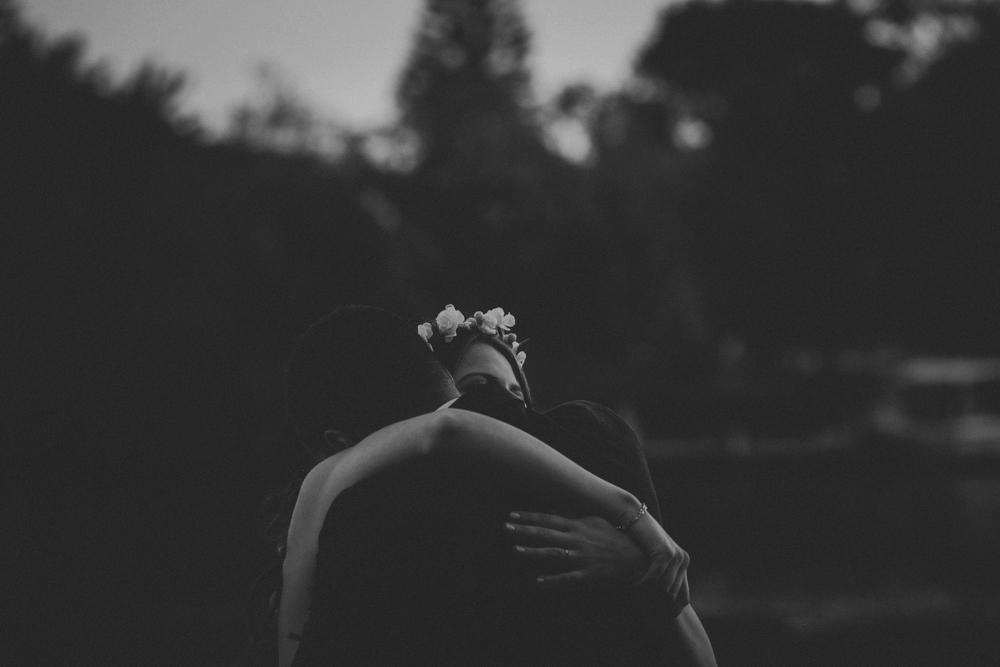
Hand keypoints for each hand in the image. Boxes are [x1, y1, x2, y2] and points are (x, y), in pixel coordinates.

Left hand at [505, 511, 646, 587]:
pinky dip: (552, 580)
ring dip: (533, 552)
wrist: (640, 558)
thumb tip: (557, 514)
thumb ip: (576, 519)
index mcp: (579, 526)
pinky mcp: (589, 575)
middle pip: (546, 534)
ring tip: (515, 550)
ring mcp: (583, 557)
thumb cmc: (617, 539)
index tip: (512, 514)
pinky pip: (567, 578)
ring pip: (554, 554)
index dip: (530, 516)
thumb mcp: (596, 523)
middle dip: (525, 530)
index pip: (549, 519)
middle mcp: (578, 540)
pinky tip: (538, 581)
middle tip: (505, 527)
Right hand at [627, 512, 690, 615]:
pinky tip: (632, 588)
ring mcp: (676, 556)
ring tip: (633, 601)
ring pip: (664, 590)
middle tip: (639, 610)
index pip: (684, 599)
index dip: (669, 611)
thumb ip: (658, 576)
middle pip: (673, 597)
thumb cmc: (637, 538)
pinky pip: (655, 578)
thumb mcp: (651, 559)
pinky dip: (643, 586)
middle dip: (656, 606)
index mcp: (683, 564)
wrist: (632, 515)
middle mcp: (684, 560)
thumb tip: (656, 602)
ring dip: (648, 597)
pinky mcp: (665, 551)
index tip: (653, 618)